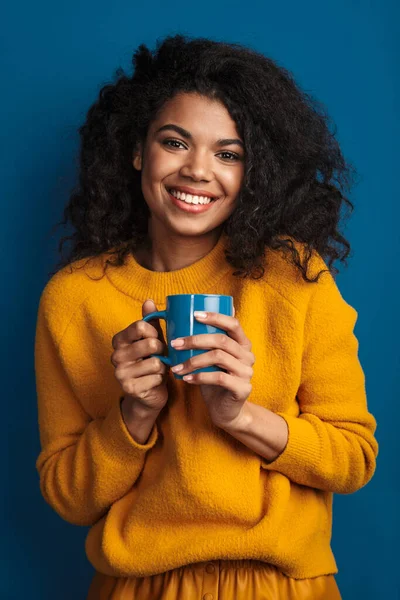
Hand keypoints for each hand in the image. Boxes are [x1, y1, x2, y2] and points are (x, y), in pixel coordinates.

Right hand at [111, 300, 168, 413]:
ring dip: (163, 367)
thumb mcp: (152, 339)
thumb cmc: (151, 361)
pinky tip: (155, 381)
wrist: (149, 393)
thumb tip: (149, 301)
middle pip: (150, 344)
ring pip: (156, 362)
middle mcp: (116, 356)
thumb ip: (150, 321)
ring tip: (158, 369)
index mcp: (119, 340)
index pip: (140, 326)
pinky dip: (160, 379)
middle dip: (162, 351)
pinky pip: (156, 377)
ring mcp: (120, 373)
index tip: (157, 338)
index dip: (155, 332)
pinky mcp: (129, 388)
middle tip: (160, 356)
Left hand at [170, 310, 254, 427]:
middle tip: (175, 343)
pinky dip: (200, 377)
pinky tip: (186, 378)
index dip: (215, 317)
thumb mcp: (211, 358)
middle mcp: (248, 355)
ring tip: (177, 366)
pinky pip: (219, 378)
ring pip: (218, 357)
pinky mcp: (242, 388)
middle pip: (222, 340)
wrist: (226, 411)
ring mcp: (247, 372)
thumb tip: (191, 314)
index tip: (194, 315)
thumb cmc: (214, 380)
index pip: (233, 323)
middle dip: (195, 340)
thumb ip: (207, 340)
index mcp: (242, 343)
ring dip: (193, 360)